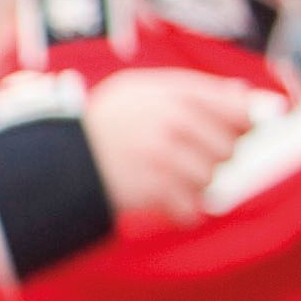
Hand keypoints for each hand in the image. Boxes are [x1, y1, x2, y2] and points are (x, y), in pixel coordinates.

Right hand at [84, 70, 260, 232]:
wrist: (56, 157)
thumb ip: (193, 89)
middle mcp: (173, 121)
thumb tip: (245, 95)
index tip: (237, 132)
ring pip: (210, 179)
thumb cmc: (106, 122)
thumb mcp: (143, 91)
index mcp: (173, 93)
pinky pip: (192, 208)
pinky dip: (181, 211)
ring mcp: (164, 156)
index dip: (245, 125)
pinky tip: (163, 200)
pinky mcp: (154, 189)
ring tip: (166, 177)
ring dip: (194, 184)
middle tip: (185, 157)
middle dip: (213, 157)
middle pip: (228, 149)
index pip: (239, 110)